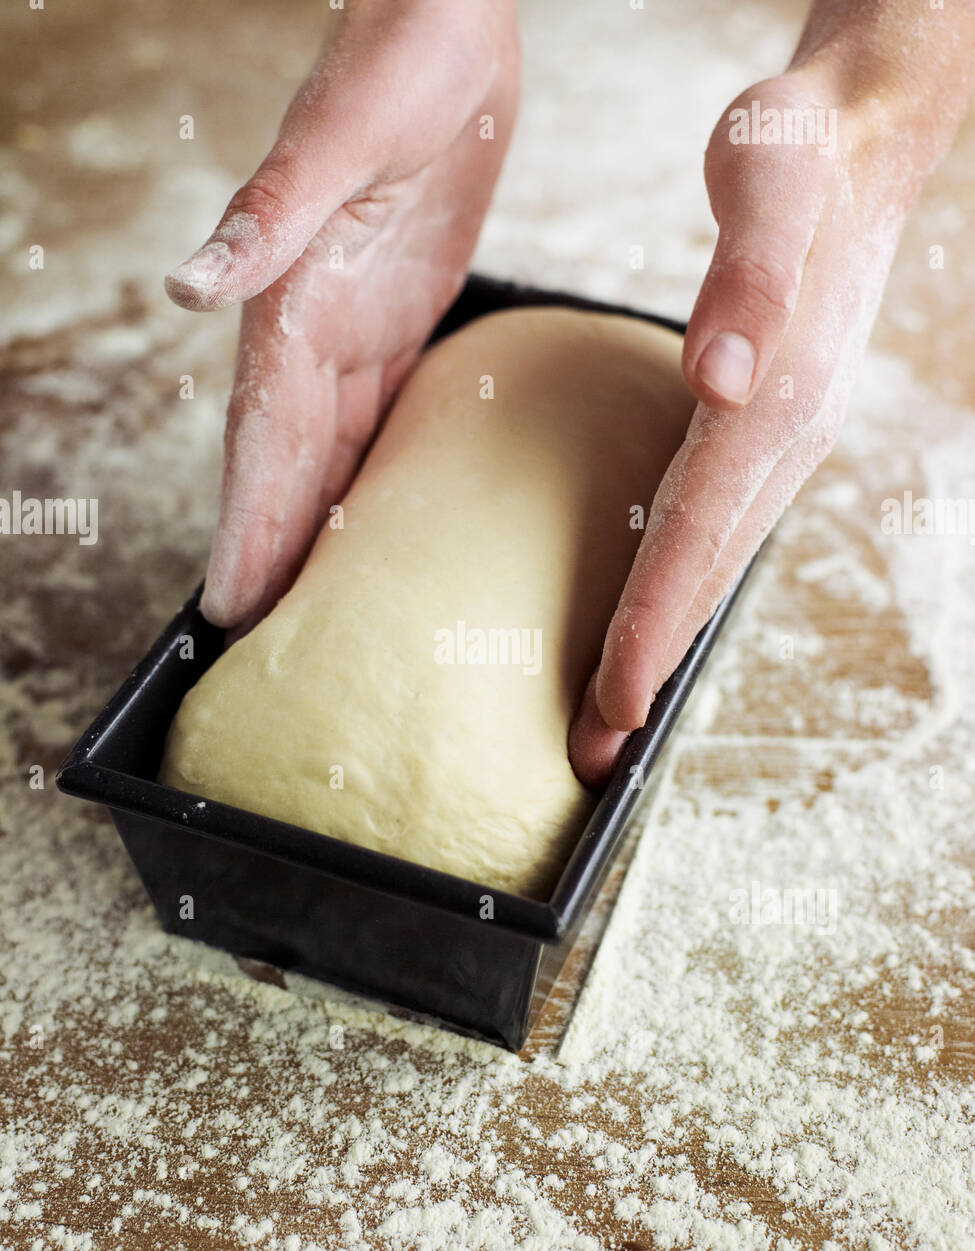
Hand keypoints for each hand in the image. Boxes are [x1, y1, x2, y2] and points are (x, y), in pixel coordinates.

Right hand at [166, 0, 519, 628]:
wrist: (450, 21)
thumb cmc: (400, 59)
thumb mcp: (340, 134)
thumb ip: (268, 216)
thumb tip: (187, 292)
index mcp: (295, 298)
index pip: (260, 434)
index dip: (245, 520)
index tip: (229, 600)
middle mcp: (314, 326)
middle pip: (286, 462)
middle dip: (270, 549)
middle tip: (256, 638)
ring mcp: (355, 328)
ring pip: (326, 452)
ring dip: (310, 529)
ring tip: (301, 606)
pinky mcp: (398, 320)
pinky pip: (375, 419)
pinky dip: (363, 478)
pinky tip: (365, 524)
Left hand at [570, 2, 974, 785]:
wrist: (856, 140)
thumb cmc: (801, 156)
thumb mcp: (771, 186)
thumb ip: (748, 282)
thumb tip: (725, 381)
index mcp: (777, 403)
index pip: (697, 539)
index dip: (652, 630)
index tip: (611, 712)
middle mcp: (785, 440)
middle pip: (704, 577)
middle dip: (647, 670)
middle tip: (593, 758)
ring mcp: (781, 442)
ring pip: (712, 565)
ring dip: (661, 643)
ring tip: (609, 715)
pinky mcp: (765, 429)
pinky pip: (714, 529)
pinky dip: (676, 588)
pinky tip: (646, 614)